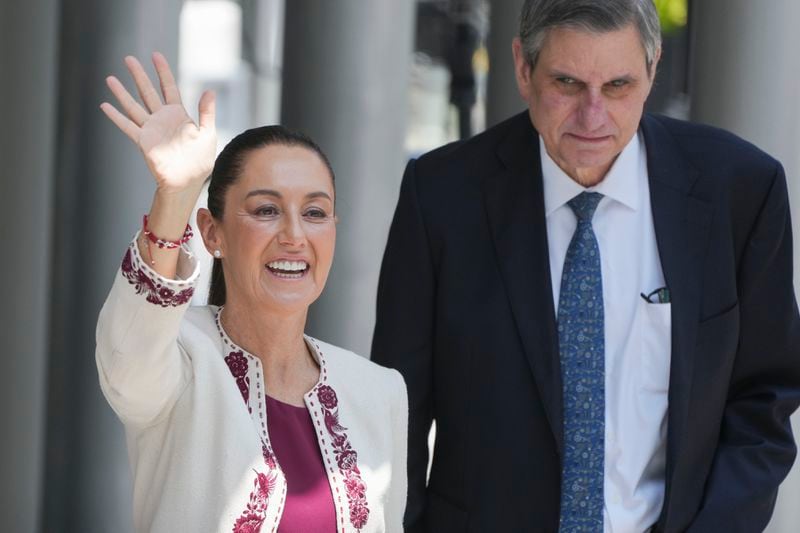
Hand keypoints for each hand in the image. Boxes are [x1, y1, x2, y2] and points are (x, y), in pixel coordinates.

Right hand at [101, 52, 215, 194]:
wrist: (188, 181)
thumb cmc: (200, 160)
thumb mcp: (207, 133)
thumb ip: (206, 112)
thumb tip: (210, 90)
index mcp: (178, 114)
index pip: (169, 87)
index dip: (162, 71)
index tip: (155, 55)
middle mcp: (162, 118)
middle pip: (148, 92)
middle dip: (138, 75)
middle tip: (128, 58)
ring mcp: (151, 129)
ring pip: (134, 106)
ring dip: (122, 93)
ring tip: (110, 78)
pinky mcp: (144, 142)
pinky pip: (128, 127)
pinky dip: (116, 117)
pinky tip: (105, 106)